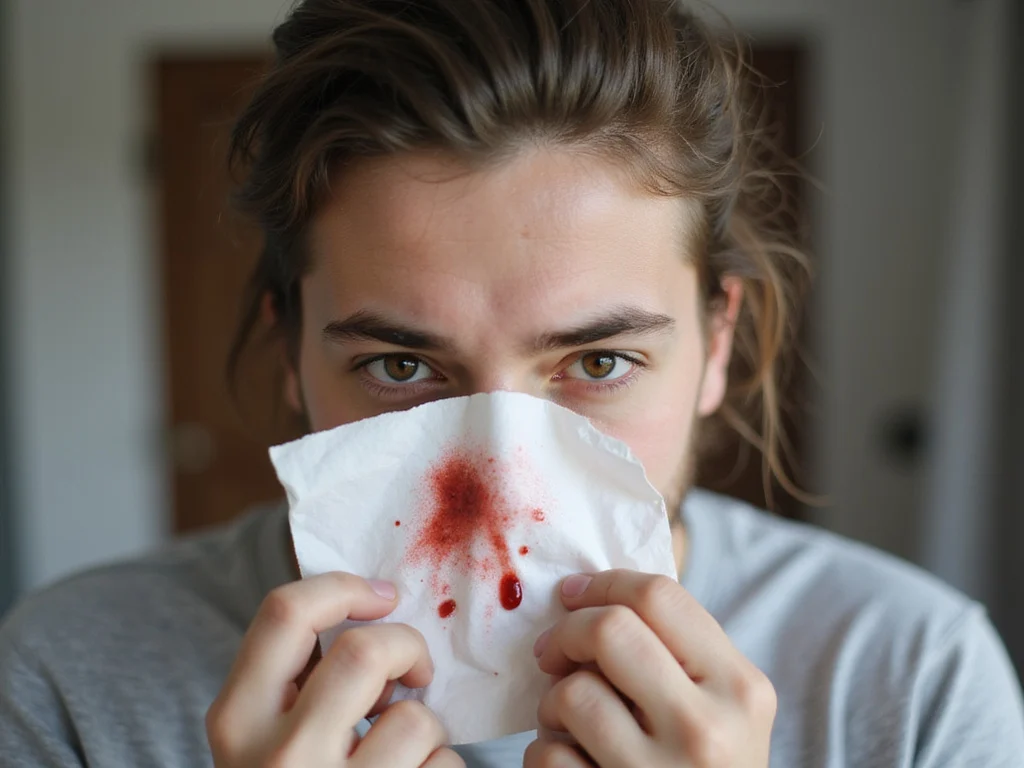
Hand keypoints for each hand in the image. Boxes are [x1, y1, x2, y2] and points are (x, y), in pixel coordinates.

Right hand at [206, 572, 463, 767]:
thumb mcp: (262, 741)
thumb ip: (296, 683)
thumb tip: (372, 606)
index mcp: (236, 723)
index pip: (283, 613)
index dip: (344, 587)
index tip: (383, 595)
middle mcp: (276, 759)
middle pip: (365, 652)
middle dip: (407, 650)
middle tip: (414, 673)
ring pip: (417, 719)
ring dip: (428, 730)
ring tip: (404, 755)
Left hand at [525, 570, 775, 767]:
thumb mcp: (724, 707)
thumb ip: (680, 651)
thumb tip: (593, 593)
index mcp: (741, 689)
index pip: (659, 596)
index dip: (603, 584)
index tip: (573, 594)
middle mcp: (707, 730)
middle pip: (609, 631)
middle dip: (566, 632)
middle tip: (553, 652)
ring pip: (571, 694)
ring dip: (552, 702)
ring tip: (567, 719)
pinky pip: (547, 756)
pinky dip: (545, 753)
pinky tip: (570, 763)